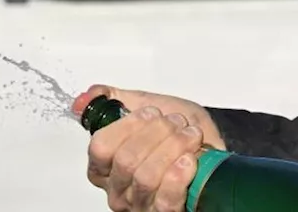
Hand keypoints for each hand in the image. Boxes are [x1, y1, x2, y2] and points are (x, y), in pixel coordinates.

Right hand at [74, 85, 226, 211]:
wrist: (209, 148)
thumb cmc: (177, 131)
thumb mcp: (145, 105)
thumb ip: (113, 99)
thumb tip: (87, 97)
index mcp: (106, 163)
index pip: (100, 147)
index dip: (128, 126)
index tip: (151, 113)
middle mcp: (119, 187)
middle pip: (126, 160)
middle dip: (158, 133)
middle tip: (177, 124)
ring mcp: (141, 203)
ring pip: (146, 177)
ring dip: (173, 149)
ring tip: (190, 137)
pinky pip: (166, 198)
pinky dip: (180, 175)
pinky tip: (190, 160)